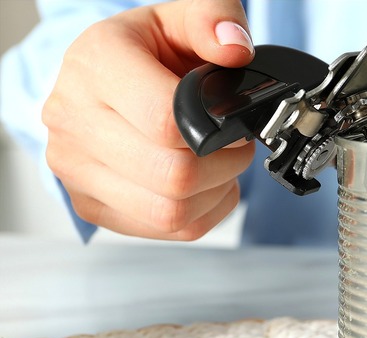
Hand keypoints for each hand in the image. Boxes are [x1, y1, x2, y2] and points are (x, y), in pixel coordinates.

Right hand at [42, 0, 255, 239]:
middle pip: (172, 175)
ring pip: (169, 212)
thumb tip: (235, 50)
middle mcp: (74, 119)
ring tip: (218, 165)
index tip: (233, 124)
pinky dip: (200, 214)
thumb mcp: (181, 18)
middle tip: (233, 146)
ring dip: (214, 194)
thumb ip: (215, 18)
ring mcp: (76, 168)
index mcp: (96, 64)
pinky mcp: (89, 204)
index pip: (166, 121)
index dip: (217, 132)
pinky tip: (202, 187)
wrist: (105, 78)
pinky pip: (163, 230)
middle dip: (223, 165)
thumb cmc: (146, 52)